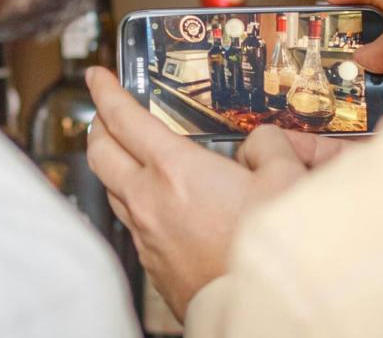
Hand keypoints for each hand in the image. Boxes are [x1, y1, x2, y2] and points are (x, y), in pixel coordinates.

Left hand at [85, 69, 306, 319]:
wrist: (258, 307)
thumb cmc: (266, 250)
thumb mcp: (285, 179)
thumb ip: (269, 146)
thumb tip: (260, 142)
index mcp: (175, 169)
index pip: (123, 117)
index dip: (105, 90)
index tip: (97, 76)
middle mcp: (148, 200)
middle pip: (100, 152)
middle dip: (99, 125)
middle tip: (107, 111)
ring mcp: (146, 235)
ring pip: (111, 188)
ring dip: (114, 164)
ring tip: (130, 154)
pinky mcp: (152, 263)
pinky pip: (132, 222)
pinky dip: (135, 200)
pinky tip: (160, 202)